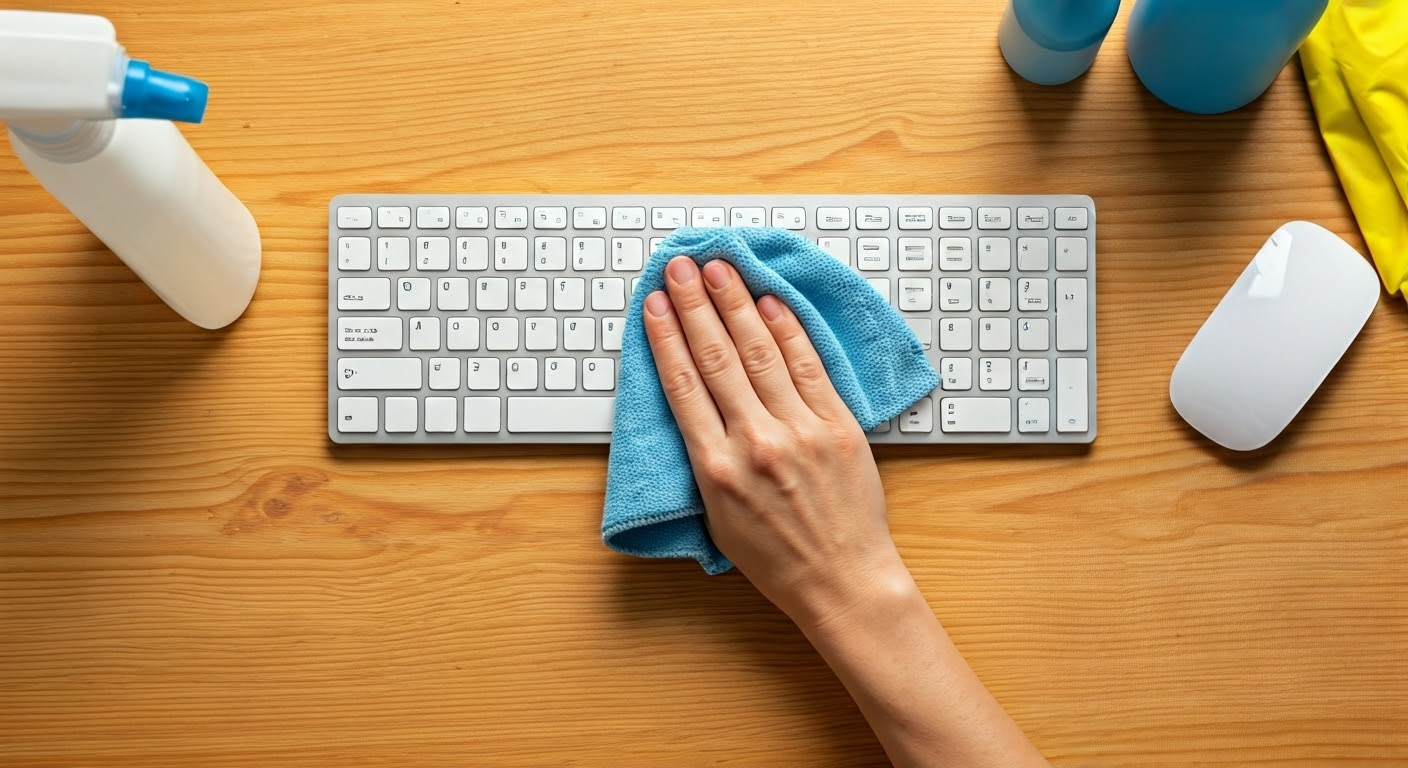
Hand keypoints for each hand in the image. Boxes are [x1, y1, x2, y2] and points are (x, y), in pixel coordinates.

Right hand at [642, 256, 905, 627]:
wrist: (842, 580)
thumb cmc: (776, 557)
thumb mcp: (716, 517)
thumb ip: (704, 459)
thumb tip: (693, 404)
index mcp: (716, 470)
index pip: (683, 386)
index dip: (666, 338)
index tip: (655, 304)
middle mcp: (755, 443)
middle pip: (717, 358)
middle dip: (695, 305)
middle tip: (680, 266)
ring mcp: (800, 431)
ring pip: (760, 352)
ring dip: (736, 304)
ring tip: (719, 268)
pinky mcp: (838, 427)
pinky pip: (808, 367)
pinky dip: (788, 331)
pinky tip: (770, 302)